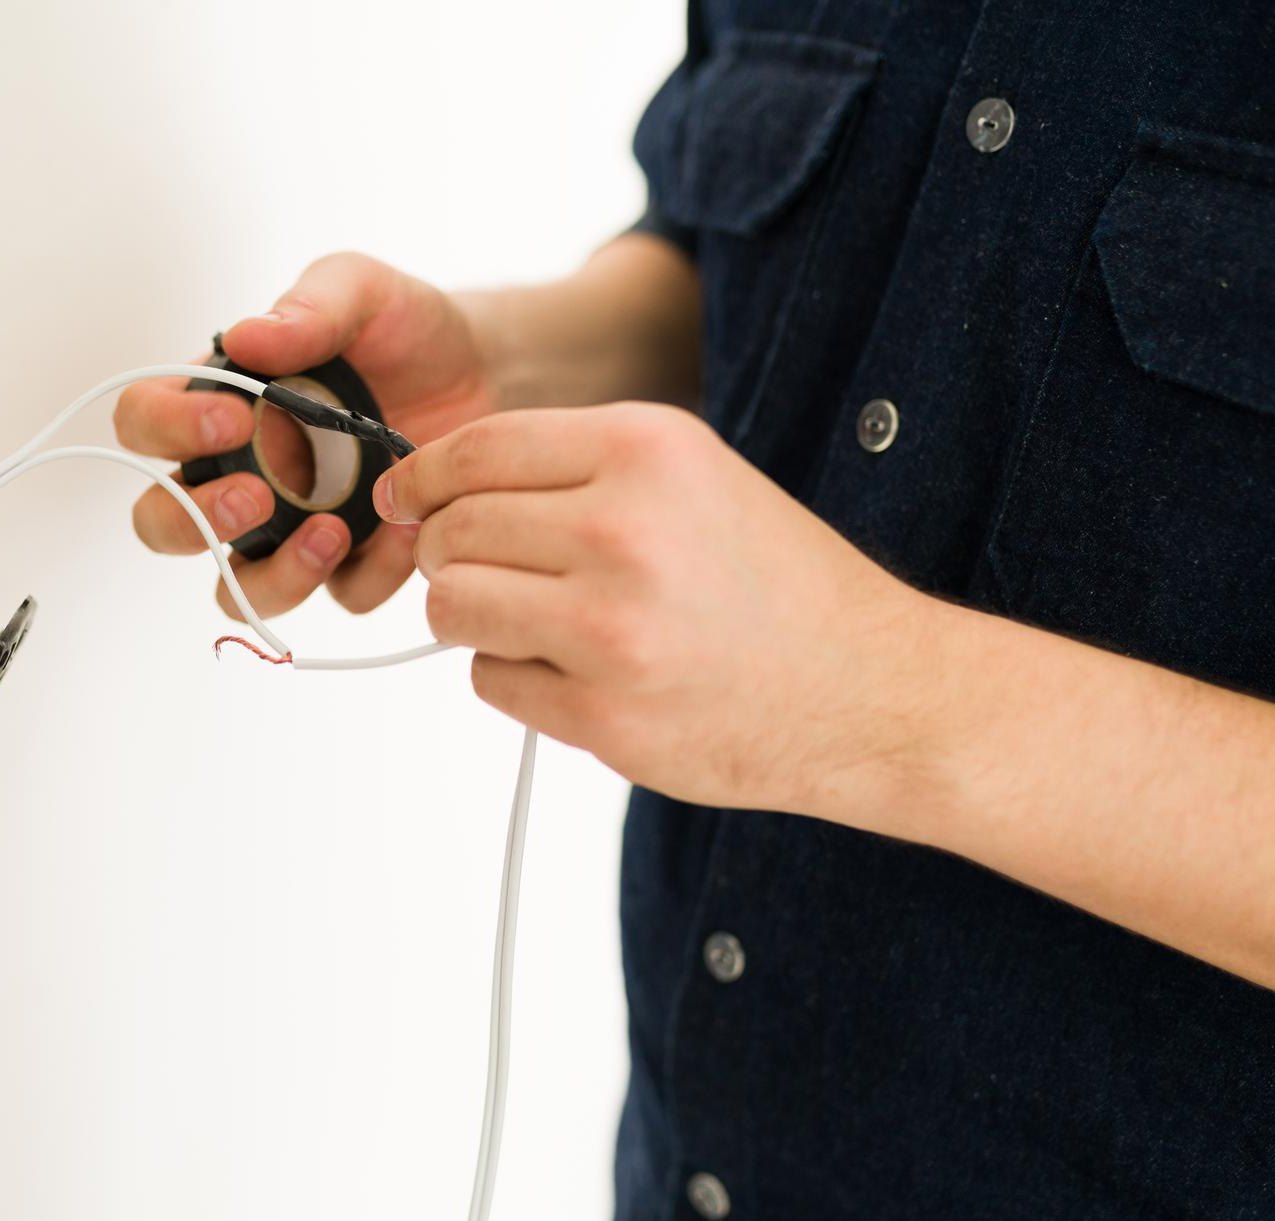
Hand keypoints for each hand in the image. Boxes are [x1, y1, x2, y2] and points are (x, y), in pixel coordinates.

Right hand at [116, 253, 495, 619]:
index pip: (143, 422)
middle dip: (192, 521)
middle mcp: (239, 473)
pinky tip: (405, 530)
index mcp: (219, 403)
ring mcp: (289, 527)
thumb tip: (246, 337)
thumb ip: (309, 307)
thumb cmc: (402, 327)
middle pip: (162, 522)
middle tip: (255, 496)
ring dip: (271, 578)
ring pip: (237, 589)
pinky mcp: (352, 562)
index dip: (167, 429)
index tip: (234, 417)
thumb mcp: (362, 292)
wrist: (485, 370)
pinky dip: (369, 573)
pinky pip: (343, 595)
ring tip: (329, 531)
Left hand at [379, 402, 941, 814]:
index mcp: (646, 450)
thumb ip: (574, 470)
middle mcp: (623, 530)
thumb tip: (436, 488)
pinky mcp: (604, 716)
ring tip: (530, 621)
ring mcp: (610, 629)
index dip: (423, 477)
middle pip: (453, 531)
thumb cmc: (775, 583)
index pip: (475, 451)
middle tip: (483, 570)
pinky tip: (578, 672)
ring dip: (471, 616)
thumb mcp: (693, 478)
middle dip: (448, 552)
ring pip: (453, 605)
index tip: (404, 498)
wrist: (870, 691)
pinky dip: (513, 677)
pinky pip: (490, 680)